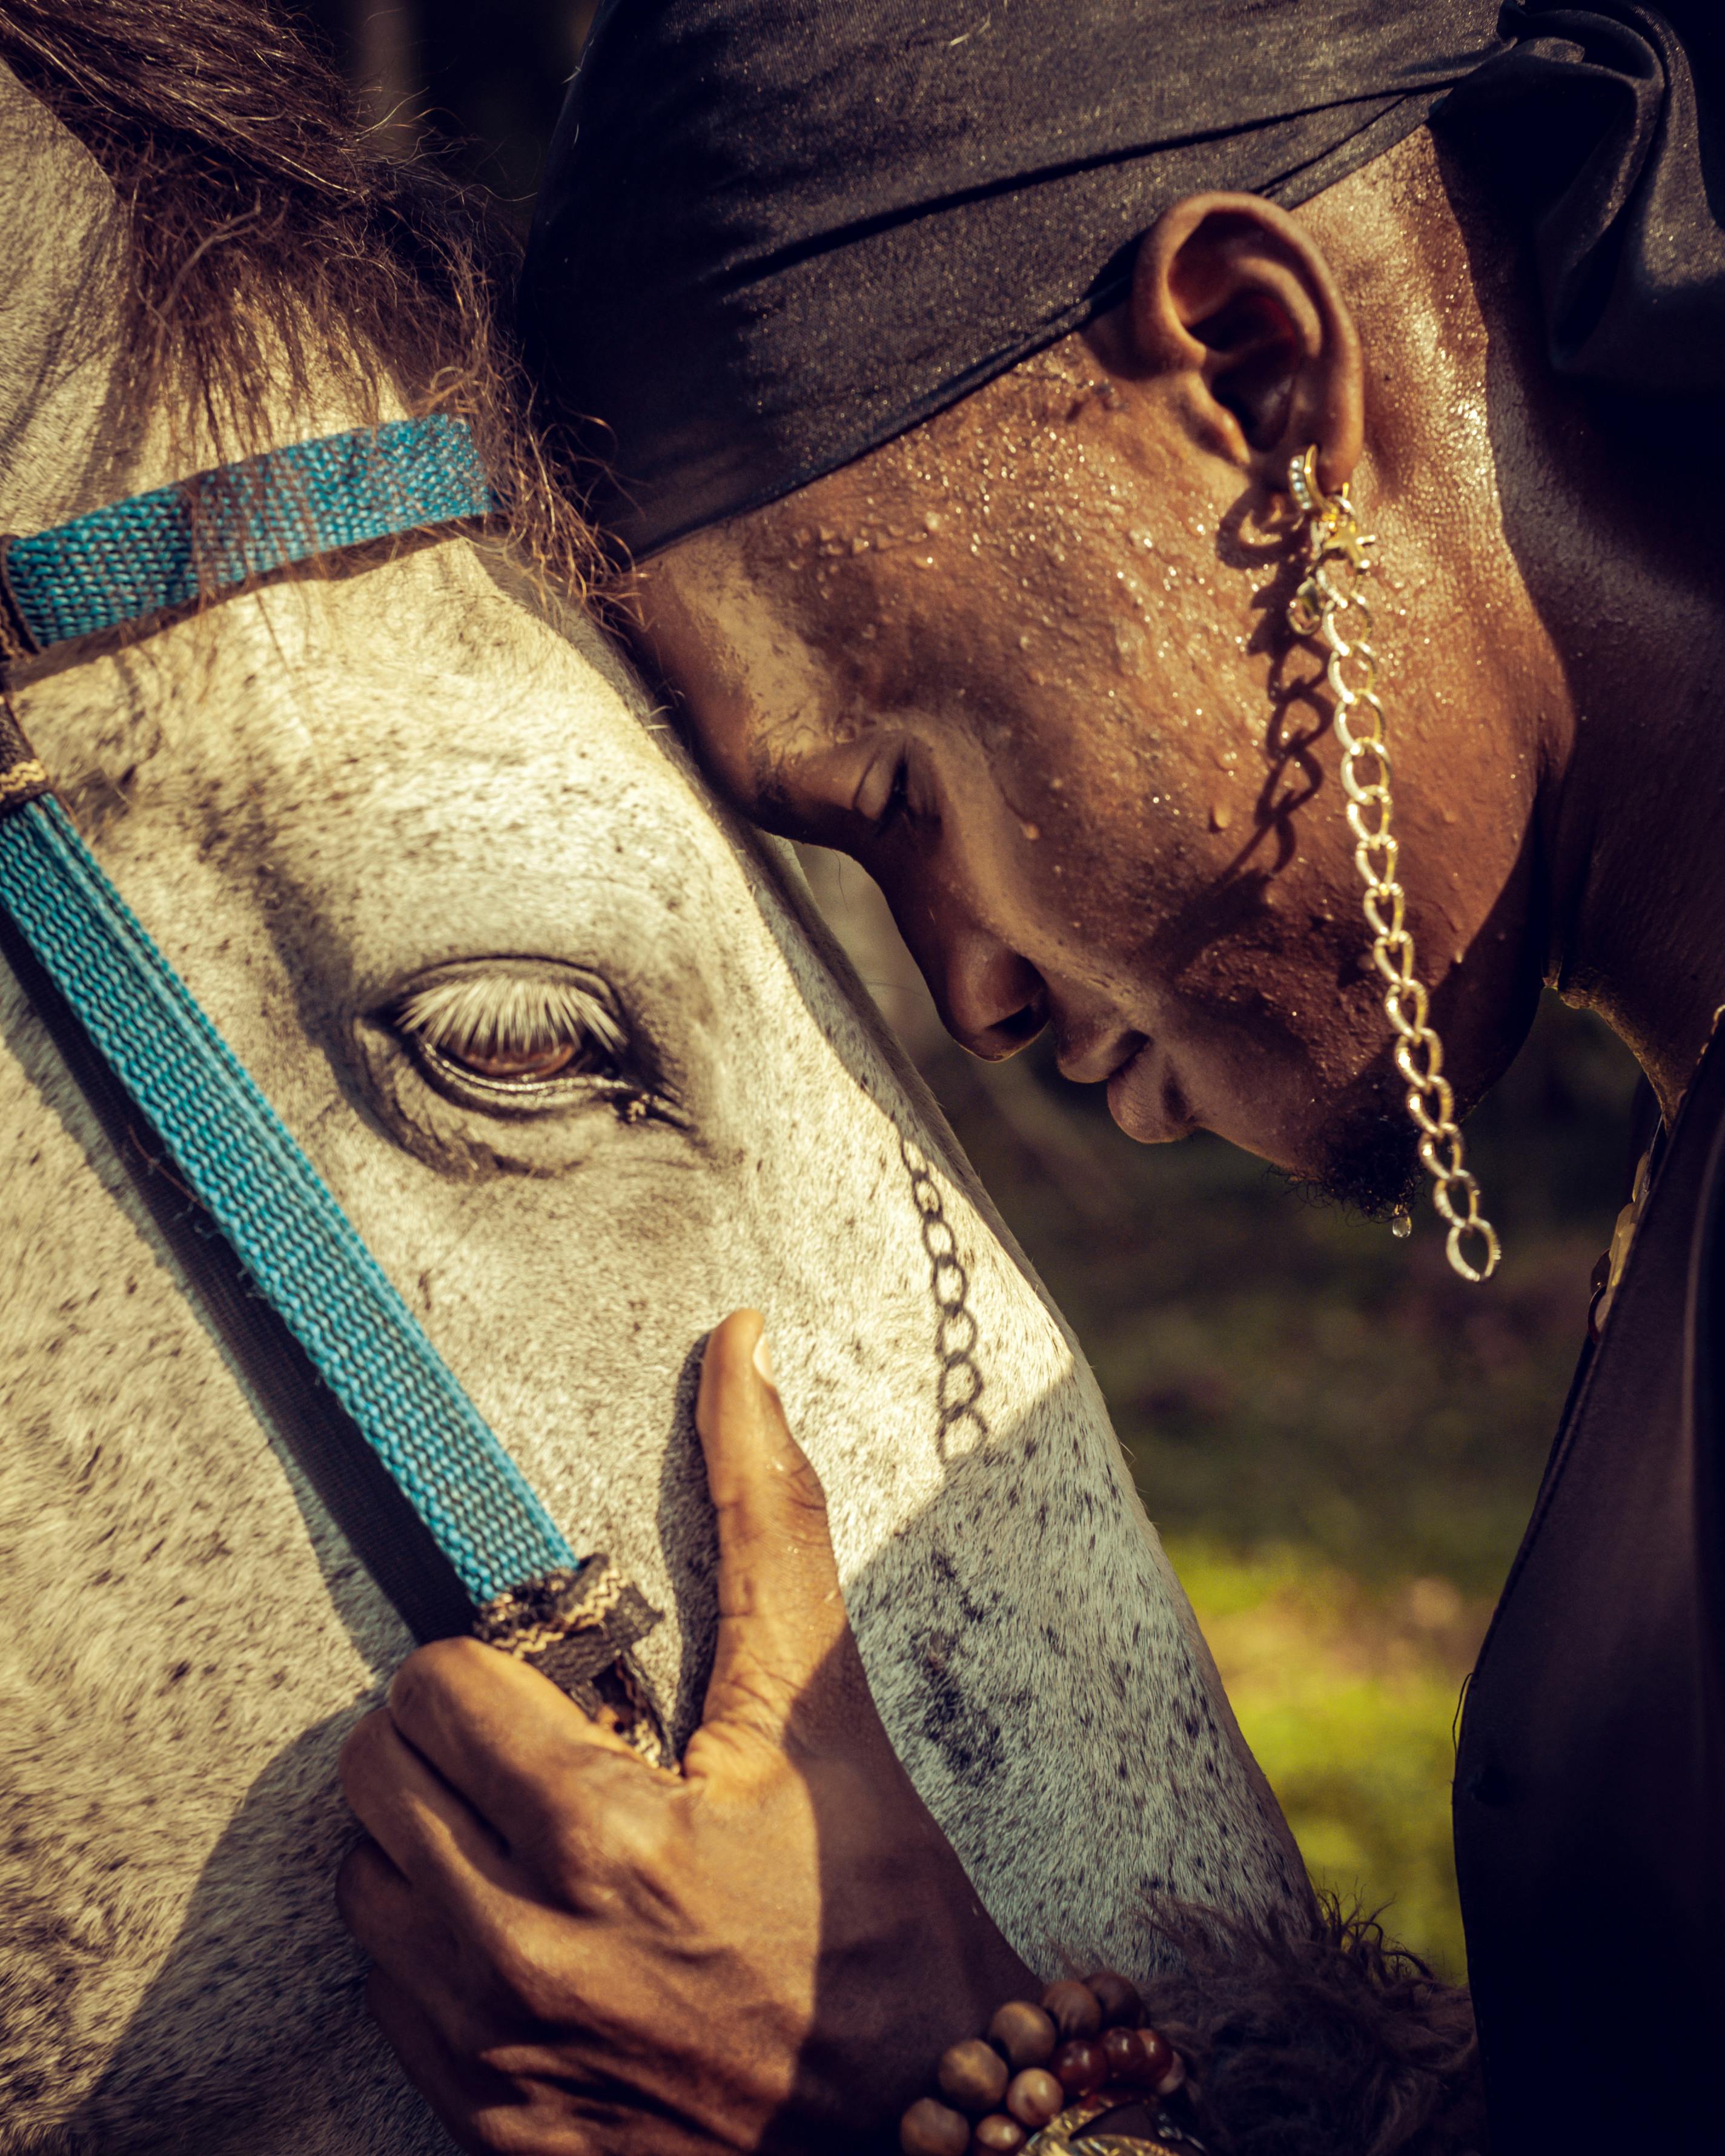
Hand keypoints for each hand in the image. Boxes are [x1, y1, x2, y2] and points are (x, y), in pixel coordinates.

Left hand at [336, 1310, 1033, 2153]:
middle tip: (547, 1747)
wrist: (926, 2115)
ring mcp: (497, 2057)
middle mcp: (527, 1956)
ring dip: (430, 1835)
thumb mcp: (823, 1703)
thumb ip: (767, 1514)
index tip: (563, 1690)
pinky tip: (534, 1927)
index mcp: (603, 1837)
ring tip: (535, 1831)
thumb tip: (738, 1343)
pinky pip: (389, 1995)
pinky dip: (437, 1940)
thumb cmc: (879, 1900)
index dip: (495, 1666)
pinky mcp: (491, 2124)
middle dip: (451, 1736)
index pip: (431, 1689)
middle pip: (375, 1776)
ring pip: (366, 1883)